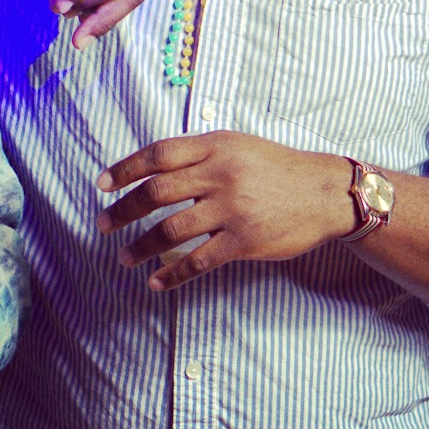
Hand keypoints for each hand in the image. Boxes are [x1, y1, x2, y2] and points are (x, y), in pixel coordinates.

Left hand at [95, 132, 352, 289]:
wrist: (326, 193)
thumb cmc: (278, 168)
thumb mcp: (239, 146)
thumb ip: (201, 154)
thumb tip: (154, 169)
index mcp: (216, 147)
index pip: (158, 155)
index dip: (125, 169)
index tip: (102, 185)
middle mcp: (221, 175)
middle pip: (156, 193)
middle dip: (123, 210)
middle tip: (102, 224)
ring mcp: (232, 209)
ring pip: (171, 230)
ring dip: (140, 246)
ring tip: (124, 258)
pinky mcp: (244, 241)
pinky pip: (198, 261)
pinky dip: (172, 274)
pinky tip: (156, 282)